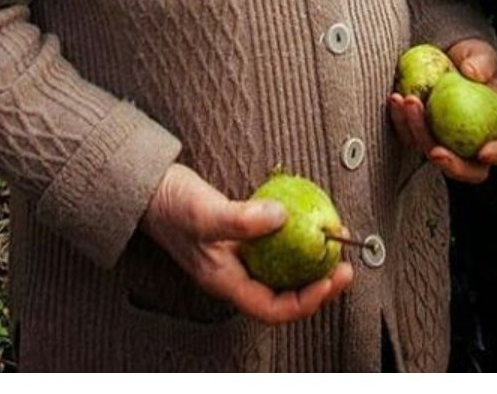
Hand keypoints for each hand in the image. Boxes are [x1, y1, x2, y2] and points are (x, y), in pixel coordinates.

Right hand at [140, 163, 352, 324]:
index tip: (331, 279)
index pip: (273, 308)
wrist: (151, 188)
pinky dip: (295, 241)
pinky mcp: (241, 238)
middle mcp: (235, 275)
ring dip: (309, 263)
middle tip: (345, 265)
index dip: (306, 300)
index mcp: (225, 282)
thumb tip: (282, 217)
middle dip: (318, 284)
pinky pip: (275, 248)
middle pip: (284, 294)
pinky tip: (309, 223)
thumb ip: (240, 218)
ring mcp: (238, 258)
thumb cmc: (171, 205)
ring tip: (333, 243)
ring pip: (282, 271)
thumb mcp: (205, 212)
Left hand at [388, 37, 496, 183]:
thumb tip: (472, 72)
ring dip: (419, 134)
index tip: (484, 152)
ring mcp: (447, 144)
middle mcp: (475, 144)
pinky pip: (410, 136)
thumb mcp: (481, 54)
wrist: (444, 57)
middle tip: (436, 151)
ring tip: (409, 102)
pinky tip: (395, 99)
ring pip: (433, 154)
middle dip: (452, 165)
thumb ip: (482, 62)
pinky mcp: (422, 135)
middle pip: (469, 170)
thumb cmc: (472, 58)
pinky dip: (401, 121)